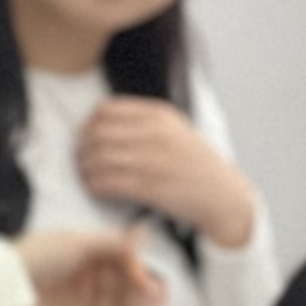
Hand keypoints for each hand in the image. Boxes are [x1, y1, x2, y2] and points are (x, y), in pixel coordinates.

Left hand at [12, 226, 168, 305]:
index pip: (122, 262)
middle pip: (122, 286)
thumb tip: (143, 234)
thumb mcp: (78, 242)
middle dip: (141, 294)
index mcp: (86, 254)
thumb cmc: (35, 258)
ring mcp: (79, 301)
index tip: (147, 281)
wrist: (5, 287)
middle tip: (156, 302)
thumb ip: (113, 242)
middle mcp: (85, 277)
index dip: (138, 272)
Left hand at [75, 98, 259, 249]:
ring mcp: (153, 160)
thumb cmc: (195, 165)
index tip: (87, 137)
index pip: (106, 110)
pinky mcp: (151, 187)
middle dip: (83, 148)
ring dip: (86, 169)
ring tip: (88, 176)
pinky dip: (95, 185)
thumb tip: (98, 124)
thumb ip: (143, 123)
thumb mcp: (175, 131)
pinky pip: (107, 182)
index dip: (89, 124)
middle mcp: (155, 134)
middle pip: (97, 133)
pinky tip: (97, 188)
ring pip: (98, 158)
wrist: (223, 196)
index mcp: (159, 115)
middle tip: (82, 160)